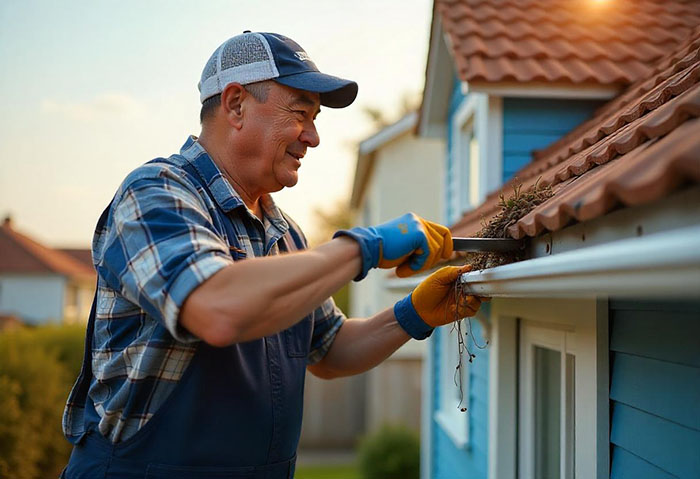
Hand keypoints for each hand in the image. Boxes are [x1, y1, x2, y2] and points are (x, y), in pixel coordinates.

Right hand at [333, 213, 452, 279]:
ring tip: (406, 268)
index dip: (446, 244)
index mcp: (414, 222)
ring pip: (436, 249)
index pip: (440, 231)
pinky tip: (404, 267)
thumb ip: (419, 246)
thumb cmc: (382, 252)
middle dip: (433, 257)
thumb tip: (438, 254)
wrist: (368, 249)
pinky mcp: (418, 234)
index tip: (446, 256)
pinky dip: (419, 264)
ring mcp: (419, 225)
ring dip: (423, 263)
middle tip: (416, 267)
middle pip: (442, 239)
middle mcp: (418, 220)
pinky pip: (429, 253)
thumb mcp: (405, 247)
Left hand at [393, 265, 481, 338]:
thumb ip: (453, 271)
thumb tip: (470, 267)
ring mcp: (464, 300)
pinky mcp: (463, 311)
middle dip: (481, 288)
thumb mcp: (438, 277)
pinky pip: (473, 310)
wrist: (419, 310)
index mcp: (458, 277)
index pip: (473, 274)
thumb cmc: (426, 291)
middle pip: (480, 286)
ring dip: (472, 299)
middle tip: (475, 289)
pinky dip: (466, 308)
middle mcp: (463, 288)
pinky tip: (454, 307)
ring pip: (479, 299)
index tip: (480, 277)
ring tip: (461, 300)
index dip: (478, 275)